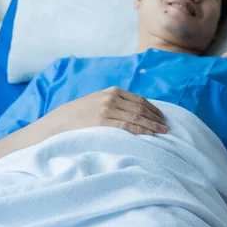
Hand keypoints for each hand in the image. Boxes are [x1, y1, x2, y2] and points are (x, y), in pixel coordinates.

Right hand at [40, 87, 167, 136]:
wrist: (59, 121)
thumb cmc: (81, 114)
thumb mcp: (99, 102)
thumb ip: (116, 103)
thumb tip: (138, 112)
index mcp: (113, 91)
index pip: (140, 100)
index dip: (154, 110)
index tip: (162, 118)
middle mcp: (112, 98)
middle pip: (141, 108)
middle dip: (156, 118)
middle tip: (167, 127)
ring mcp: (107, 109)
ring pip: (137, 117)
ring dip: (152, 125)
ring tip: (163, 132)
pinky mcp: (103, 121)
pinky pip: (128, 126)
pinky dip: (141, 130)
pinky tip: (150, 135)